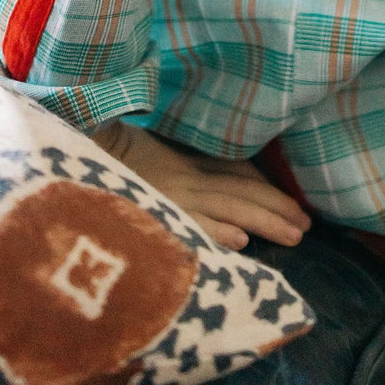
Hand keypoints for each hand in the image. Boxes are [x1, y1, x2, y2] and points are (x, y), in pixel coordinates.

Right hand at [87, 117, 310, 251]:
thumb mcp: (158, 154)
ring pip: (227, 208)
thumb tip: (225, 190)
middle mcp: (185, 177)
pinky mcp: (153, 208)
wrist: (78, 141)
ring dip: (263, 222)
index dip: (270, 192)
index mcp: (186, 162)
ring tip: (293, 237)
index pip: (239, 175)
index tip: (297, 209)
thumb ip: (188, 165)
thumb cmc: (113, 153)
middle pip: (241, 192)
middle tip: (307, 228)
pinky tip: (240, 243)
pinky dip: (216, 232)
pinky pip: (188, 223)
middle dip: (277, 210)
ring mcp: (171, 194)